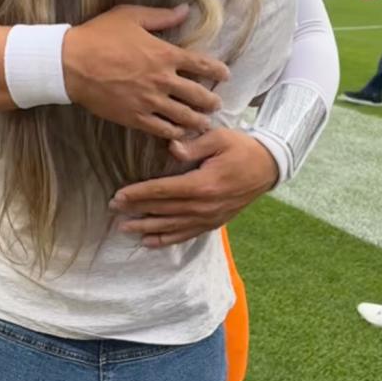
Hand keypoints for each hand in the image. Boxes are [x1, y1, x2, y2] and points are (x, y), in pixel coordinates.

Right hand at [63, 5, 228, 138]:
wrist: (71, 63)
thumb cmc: (99, 35)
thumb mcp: (131, 16)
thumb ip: (161, 16)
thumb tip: (185, 9)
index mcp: (165, 54)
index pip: (202, 64)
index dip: (218, 71)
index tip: (225, 75)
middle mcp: (162, 80)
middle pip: (198, 95)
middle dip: (211, 101)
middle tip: (217, 104)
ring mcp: (150, 101)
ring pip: (184, 116)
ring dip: (198, 121)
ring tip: (204, 123)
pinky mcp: (135, 117)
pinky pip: (162, 129)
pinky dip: (175, 133)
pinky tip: (179, 134)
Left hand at [110, 128, 278, 246]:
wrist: (268, 167)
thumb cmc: (242, 148)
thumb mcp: (219, 138)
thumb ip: (194, 144)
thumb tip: (172, 148)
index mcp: (204, 184)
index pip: (164, 191)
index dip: (139, 194)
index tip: (118, 196)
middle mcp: (205, 205)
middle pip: (164, 210)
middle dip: (137, 210)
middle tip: (113, 210)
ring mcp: (210, 217)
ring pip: (172, 226)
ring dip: (147, 228)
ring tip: (125, 229)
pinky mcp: (214, 222)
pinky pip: (186, 234)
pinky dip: (167, 240)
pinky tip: (150, 242)